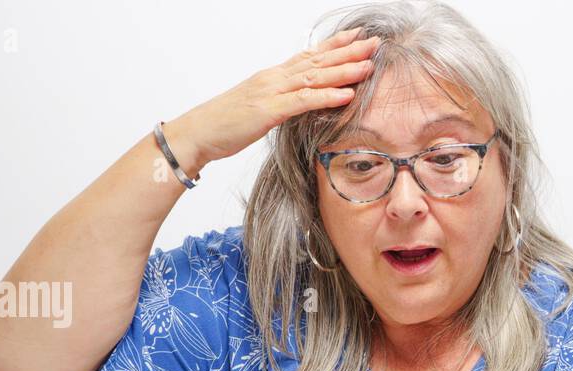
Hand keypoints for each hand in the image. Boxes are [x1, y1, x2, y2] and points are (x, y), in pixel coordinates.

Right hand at [162, 27, 380, 175]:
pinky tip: (347, 94)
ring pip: (314, 77)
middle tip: (375, 42)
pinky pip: (302, 102)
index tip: (358, 36)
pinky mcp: (268, 111)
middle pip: (317, 61)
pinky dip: (326, 97)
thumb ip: (281, 102)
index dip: (335, 45)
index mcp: (273, 77)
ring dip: (344, 71)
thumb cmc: (226, 125)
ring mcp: (271, 92)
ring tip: (369, 65)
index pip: (310, 56)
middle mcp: (274, 78)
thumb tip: (300, 103)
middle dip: (348, 52)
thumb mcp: (259, 109)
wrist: (197, 133)